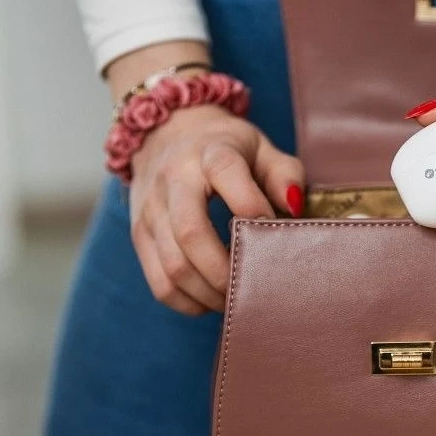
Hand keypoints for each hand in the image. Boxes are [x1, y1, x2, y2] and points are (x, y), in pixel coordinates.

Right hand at [128, 105, 304, 313]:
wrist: (168, 133)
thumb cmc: (228, 148)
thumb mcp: (261, 148)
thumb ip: (285, 174)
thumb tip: (295, 208)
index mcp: (210, 152)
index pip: (225, 173)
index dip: (251, 206)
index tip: (274, 230)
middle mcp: (173, 179)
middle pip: (191, 233)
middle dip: (227, 270)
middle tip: (254, 285)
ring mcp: (151, 209)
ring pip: (172, 265)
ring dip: (208, 293)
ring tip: (236, 299)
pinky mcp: (140, 234)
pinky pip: (158, 282)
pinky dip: (187, 302)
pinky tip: (210, 300)